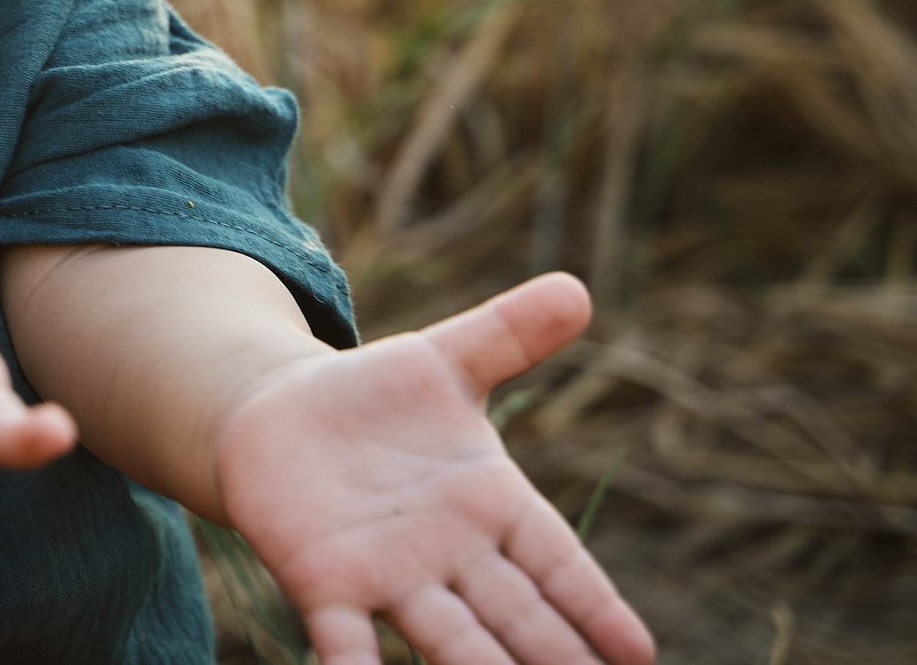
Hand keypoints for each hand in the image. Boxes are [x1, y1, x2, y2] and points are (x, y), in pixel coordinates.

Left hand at [213, 273, 654, 664]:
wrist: (278, 416)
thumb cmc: (377, 399)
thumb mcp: (444, 361)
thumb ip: (508, 335)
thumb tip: (578, 289)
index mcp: (492, 505)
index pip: (558, 563)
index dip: (594, 605)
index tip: (638, 652)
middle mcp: (450, 555)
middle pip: (515, 615)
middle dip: (552, 656)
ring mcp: (389, 576)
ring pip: (446, 638)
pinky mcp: (324, 583)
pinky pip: (344, 638)